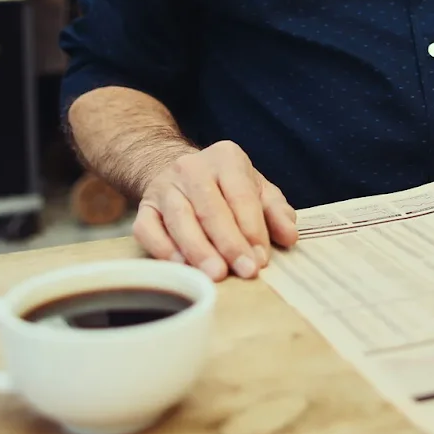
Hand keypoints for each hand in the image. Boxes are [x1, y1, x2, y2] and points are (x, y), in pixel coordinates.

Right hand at [132, 141, 299, 279]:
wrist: (175, 170)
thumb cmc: (225, 187)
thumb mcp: (256, 189)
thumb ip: (276, 211)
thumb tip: (289, 236)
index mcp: (226, 158)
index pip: (241, 195)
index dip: (252, 228)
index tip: (261, 259)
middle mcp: (192, 168)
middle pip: (211, 208)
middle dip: (230, 243)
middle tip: (245, 271)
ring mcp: (164, 187)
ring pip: (180, 219)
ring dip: (199, 250)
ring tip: (216, 275)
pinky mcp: (144, 207)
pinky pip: (148, 229)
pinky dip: (164, 249)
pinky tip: (182, 267)